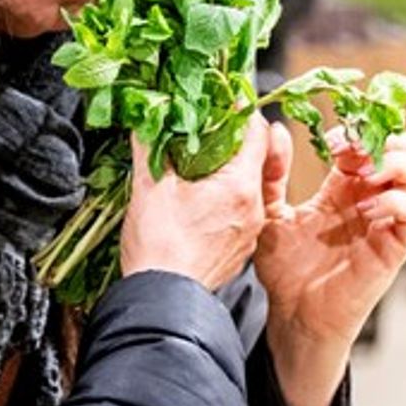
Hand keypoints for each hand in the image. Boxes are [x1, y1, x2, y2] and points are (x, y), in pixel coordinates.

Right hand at [120, 125, 268, 291]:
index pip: (257, 133)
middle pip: (255, 160)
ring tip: (198, 167)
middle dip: (231, 143)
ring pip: (247, 189)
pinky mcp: (237, 252)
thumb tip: (148, 119)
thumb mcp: (149, 186)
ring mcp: (248, 233)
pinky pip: (239, 215)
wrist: (161, 300)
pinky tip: (199, 202)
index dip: (239, 113)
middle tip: (205, 132)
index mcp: (239, 187)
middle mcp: (253, 210)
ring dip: (227, 174)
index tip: (221, 104)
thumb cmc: (159, 250)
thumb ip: (150, 144)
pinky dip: (224, 202)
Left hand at [255, 124, 405, 405]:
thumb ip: (271, 175)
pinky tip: (365, 210)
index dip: (357, 130)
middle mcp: (371, 197)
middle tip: (352, 150)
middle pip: (402, 147)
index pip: (369, 140)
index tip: (332, 139)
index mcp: (344, 186)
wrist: (295, 316)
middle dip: (381, 138)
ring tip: (364, 174)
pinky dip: (395, 201)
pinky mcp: (394, 246)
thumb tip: (275, 128)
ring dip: (395, 163)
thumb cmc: (286, 271)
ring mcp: (386, 220)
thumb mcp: (270, 214)